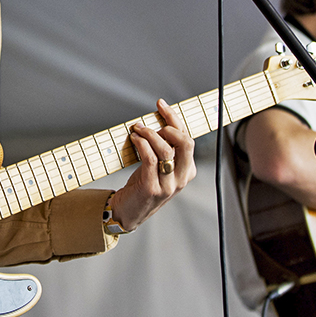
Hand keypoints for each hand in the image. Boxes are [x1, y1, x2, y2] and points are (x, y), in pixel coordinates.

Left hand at [109, 99, 195, 231]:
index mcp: (188, 170)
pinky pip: (150, 159)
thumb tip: (158, 120)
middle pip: (185, 143)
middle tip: (152, 119)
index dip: (175, 119)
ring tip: (138, 128)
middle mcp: (181, 178)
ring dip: (150, 133)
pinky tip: (134, 138)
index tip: (161, 104)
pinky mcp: (152, 188)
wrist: (128, 211)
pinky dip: (142, 144)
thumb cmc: (142, 185)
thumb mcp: (159, 166)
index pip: (187, 138)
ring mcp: (168, 185)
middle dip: (169, 123)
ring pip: (166, 149)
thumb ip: (164, 148)